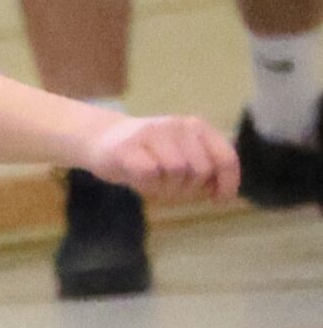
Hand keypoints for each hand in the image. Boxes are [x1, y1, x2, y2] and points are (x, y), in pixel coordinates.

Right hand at [81, 115, 240, 204]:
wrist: (99, 139)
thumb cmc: (145, 153)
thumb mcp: (179, 154)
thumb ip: (202, 167)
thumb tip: (223, 194)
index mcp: (197, 127)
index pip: (225, 157)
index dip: (227, 183)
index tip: (219, 201)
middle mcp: (178, 126)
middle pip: (201, 170)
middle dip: (189, 190)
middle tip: (171, 193)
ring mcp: (152, 134)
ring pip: (177, 172)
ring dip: (166, 189)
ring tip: (154, 187)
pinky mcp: (127, 148)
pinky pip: (149, 174)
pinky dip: (147, 186)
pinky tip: (140, 184)